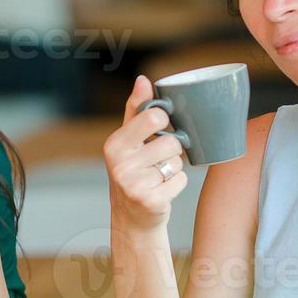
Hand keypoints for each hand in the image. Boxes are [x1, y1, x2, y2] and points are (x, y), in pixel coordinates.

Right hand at [104, 75, 187, 230]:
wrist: (131, 217)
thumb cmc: (133, 171)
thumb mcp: (129, 140)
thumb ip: (136, 109)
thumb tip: (143, 79)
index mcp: (115, 144)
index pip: (154, 117)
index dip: (164, 123)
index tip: (159, 131)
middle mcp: (120, 164)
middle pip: (171, 142)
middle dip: (171, 151)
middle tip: (158, 160)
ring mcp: (134, 184)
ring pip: (177, 162)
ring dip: (174, 168)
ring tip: (158, 176)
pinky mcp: (151, 201)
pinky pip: (182, 181)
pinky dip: (177, 184)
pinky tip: (162, 190)